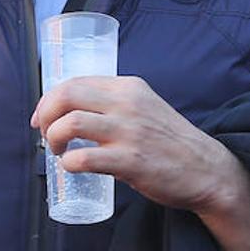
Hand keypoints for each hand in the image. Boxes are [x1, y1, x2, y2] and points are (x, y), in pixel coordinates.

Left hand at [32, 75, 249, 250]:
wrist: (207, 169)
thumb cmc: (171, 142)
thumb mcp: (145, 107)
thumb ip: (116, 104)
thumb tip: (75, 112)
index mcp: (129, 86)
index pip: (75, 81)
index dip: (49, 99)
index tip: (42, 117)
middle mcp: (127, 103)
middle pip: (66, 96)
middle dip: (45, 115)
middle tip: (44, 133)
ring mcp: (129, 131)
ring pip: (70, 123)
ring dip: (53, 138)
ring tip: (58, 152)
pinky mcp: (131, 160)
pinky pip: (84, 157)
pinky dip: (69, 162)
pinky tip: (72, 167)